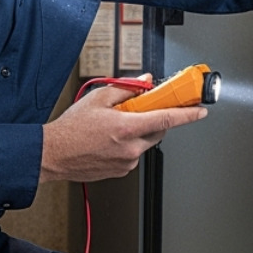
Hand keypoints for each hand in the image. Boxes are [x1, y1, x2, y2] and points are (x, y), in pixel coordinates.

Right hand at [40, 79, 206, 183]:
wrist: (52, 155)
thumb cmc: (70, 129)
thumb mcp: (97, 99)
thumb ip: (126, 88)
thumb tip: (145, 81)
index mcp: (126, 128)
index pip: (166, 119)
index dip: (187, 114)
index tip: (201, 110)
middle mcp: (130, 148)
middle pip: (159, 130)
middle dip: (155, 118)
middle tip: (141, 109)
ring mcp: (127, 162)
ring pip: (145, 143)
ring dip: (139, 132)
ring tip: (115, 127)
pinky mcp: (121, 171)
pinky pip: (134, 154)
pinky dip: (129, 144)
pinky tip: (110, 140)